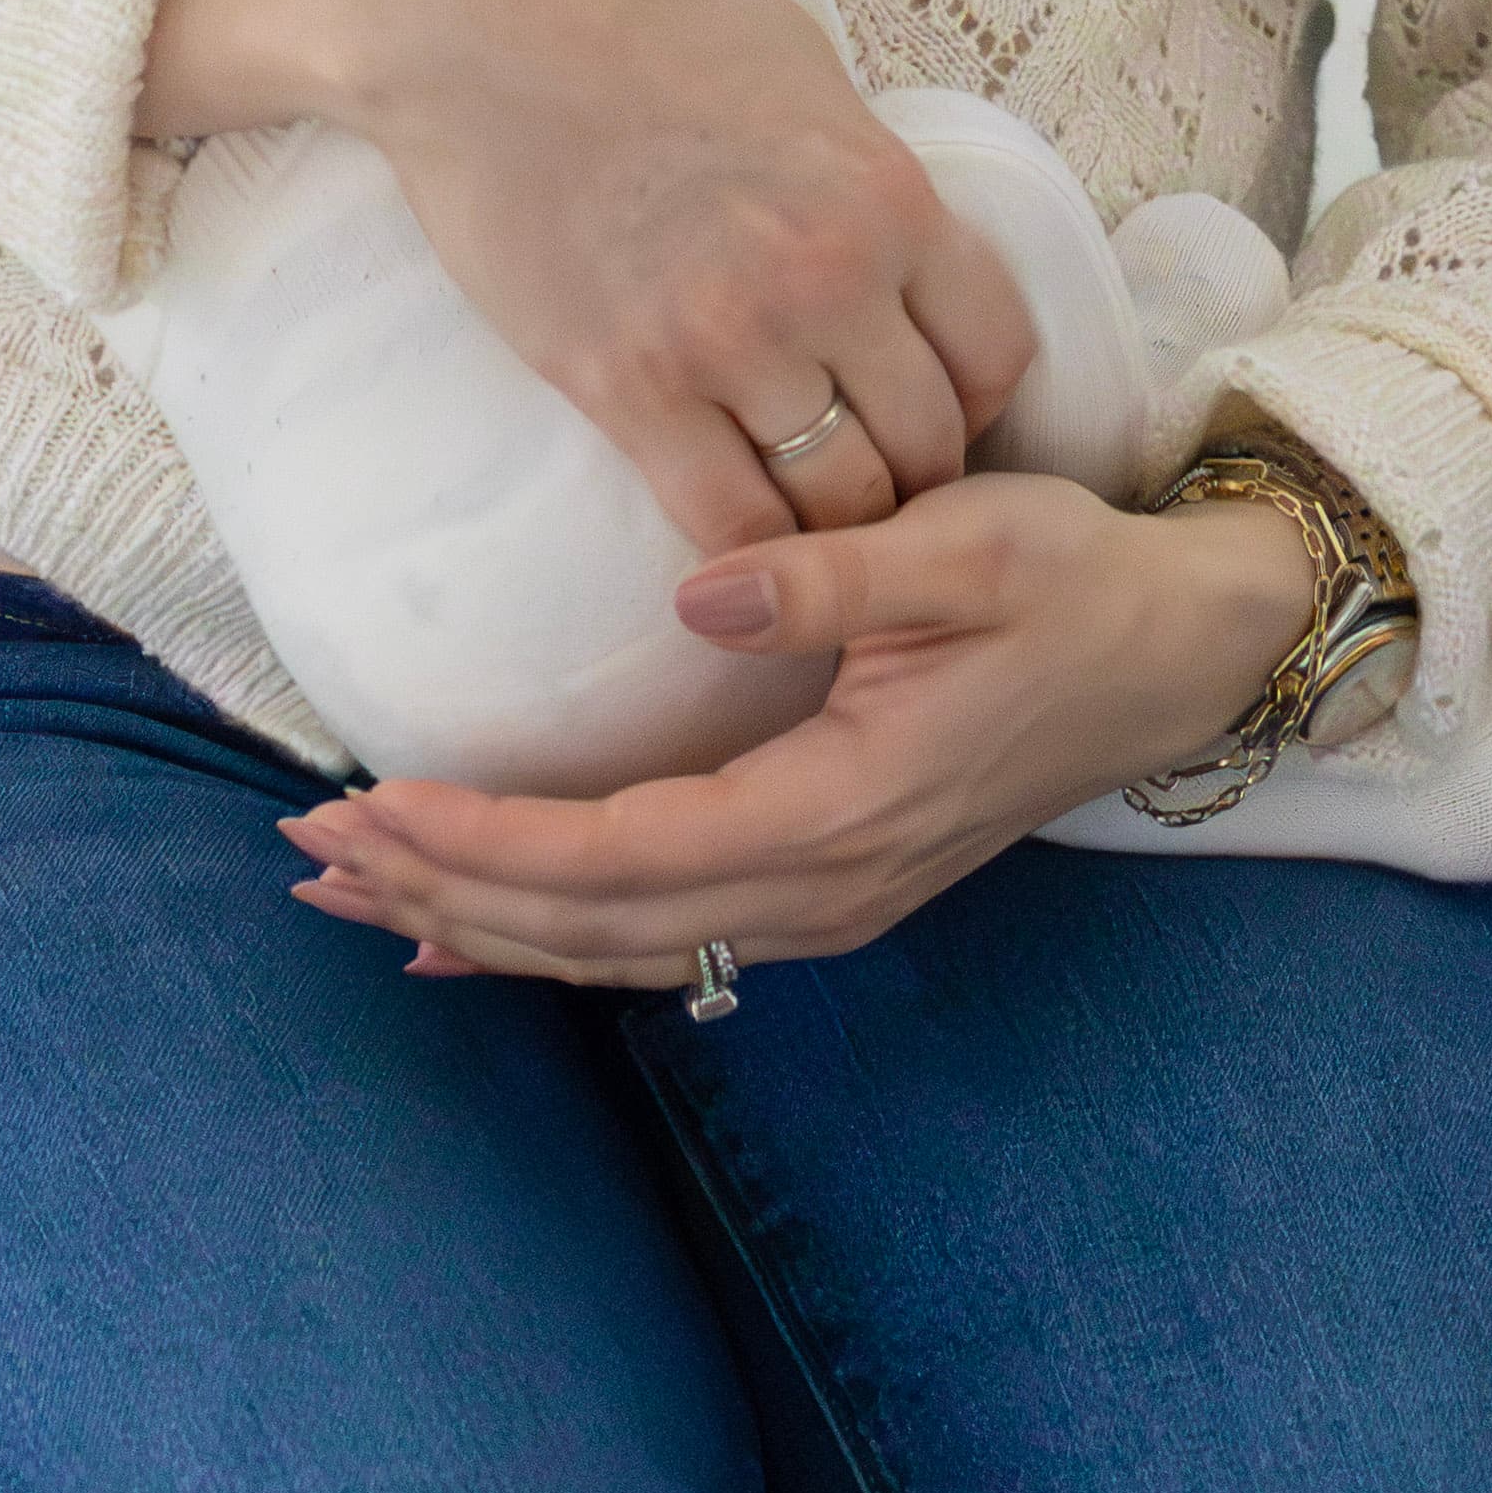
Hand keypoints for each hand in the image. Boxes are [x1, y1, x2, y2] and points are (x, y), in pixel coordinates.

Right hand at [141, 0, 1032, 556]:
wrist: (473, 18)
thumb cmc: (637, 8)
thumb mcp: (803, 67)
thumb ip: (862, 175)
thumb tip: (902, 246)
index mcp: (887, 193)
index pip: (996, 352)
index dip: (977, 391)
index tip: (938, 396)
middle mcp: (827, 280)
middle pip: (926, 445)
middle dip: (913, 469)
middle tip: (871, 467)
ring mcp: (724, 342)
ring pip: (836, 505)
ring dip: (832, 519)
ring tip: (806, 508)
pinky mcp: (622, 387)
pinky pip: (725, 523)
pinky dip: (748, 549)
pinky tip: (736, 531)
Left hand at [280, 475, 1316, 982]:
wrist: (1180, 653)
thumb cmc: (1074, 581)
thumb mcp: (968, 544)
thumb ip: (831, 575)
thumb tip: (696, 598)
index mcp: (845, 807)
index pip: (628, 852)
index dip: (492, 840)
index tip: (377, 803)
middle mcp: (827, 886)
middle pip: (597, 925)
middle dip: (446, 892)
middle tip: (310, 852)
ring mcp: (830, 903)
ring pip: (620, 949)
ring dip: (480, 923)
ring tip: (351, 893)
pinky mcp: (829, 888)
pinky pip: (663, 942)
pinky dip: (550, 942)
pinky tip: (464, 943)